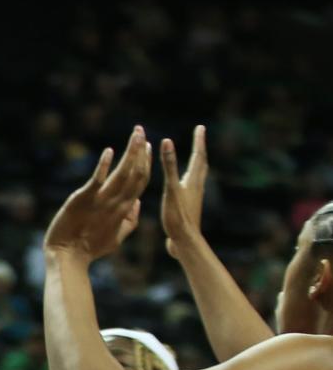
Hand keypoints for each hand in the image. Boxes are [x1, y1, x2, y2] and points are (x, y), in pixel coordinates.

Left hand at [44, 127, 151, 262]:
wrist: (67, 257)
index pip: (140, 182)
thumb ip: (130, 221)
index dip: (146, 164)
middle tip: (142, 131)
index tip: (149, 147)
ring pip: (122, 173)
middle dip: (140, 151)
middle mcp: (116, 204)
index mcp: (124, 211)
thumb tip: (138, 203)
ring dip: (130, 152)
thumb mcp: (116, 238)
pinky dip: (103, 165)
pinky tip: (109, 152)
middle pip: (135, 174)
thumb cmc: (89, 249)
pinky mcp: (83, 200)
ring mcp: (100, 201)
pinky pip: (96, 180)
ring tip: (136, 134)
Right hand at [161, 125, 208, 257]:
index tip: (201, 127)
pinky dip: (189, 179)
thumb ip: (169, 166)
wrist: (185, 241)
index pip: (198, 155)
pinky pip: (191, 187)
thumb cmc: (177, 216)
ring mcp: (194, 197)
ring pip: (198, 176)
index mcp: (193, 181)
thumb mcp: (171, 189)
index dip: (199, 141)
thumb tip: (167, 142)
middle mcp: (197, 187)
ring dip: (196, 164)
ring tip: (195, 158)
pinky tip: (184, 185)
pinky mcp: (189, 207)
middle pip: (201, 164)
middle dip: (199, 150)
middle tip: (200, 138)